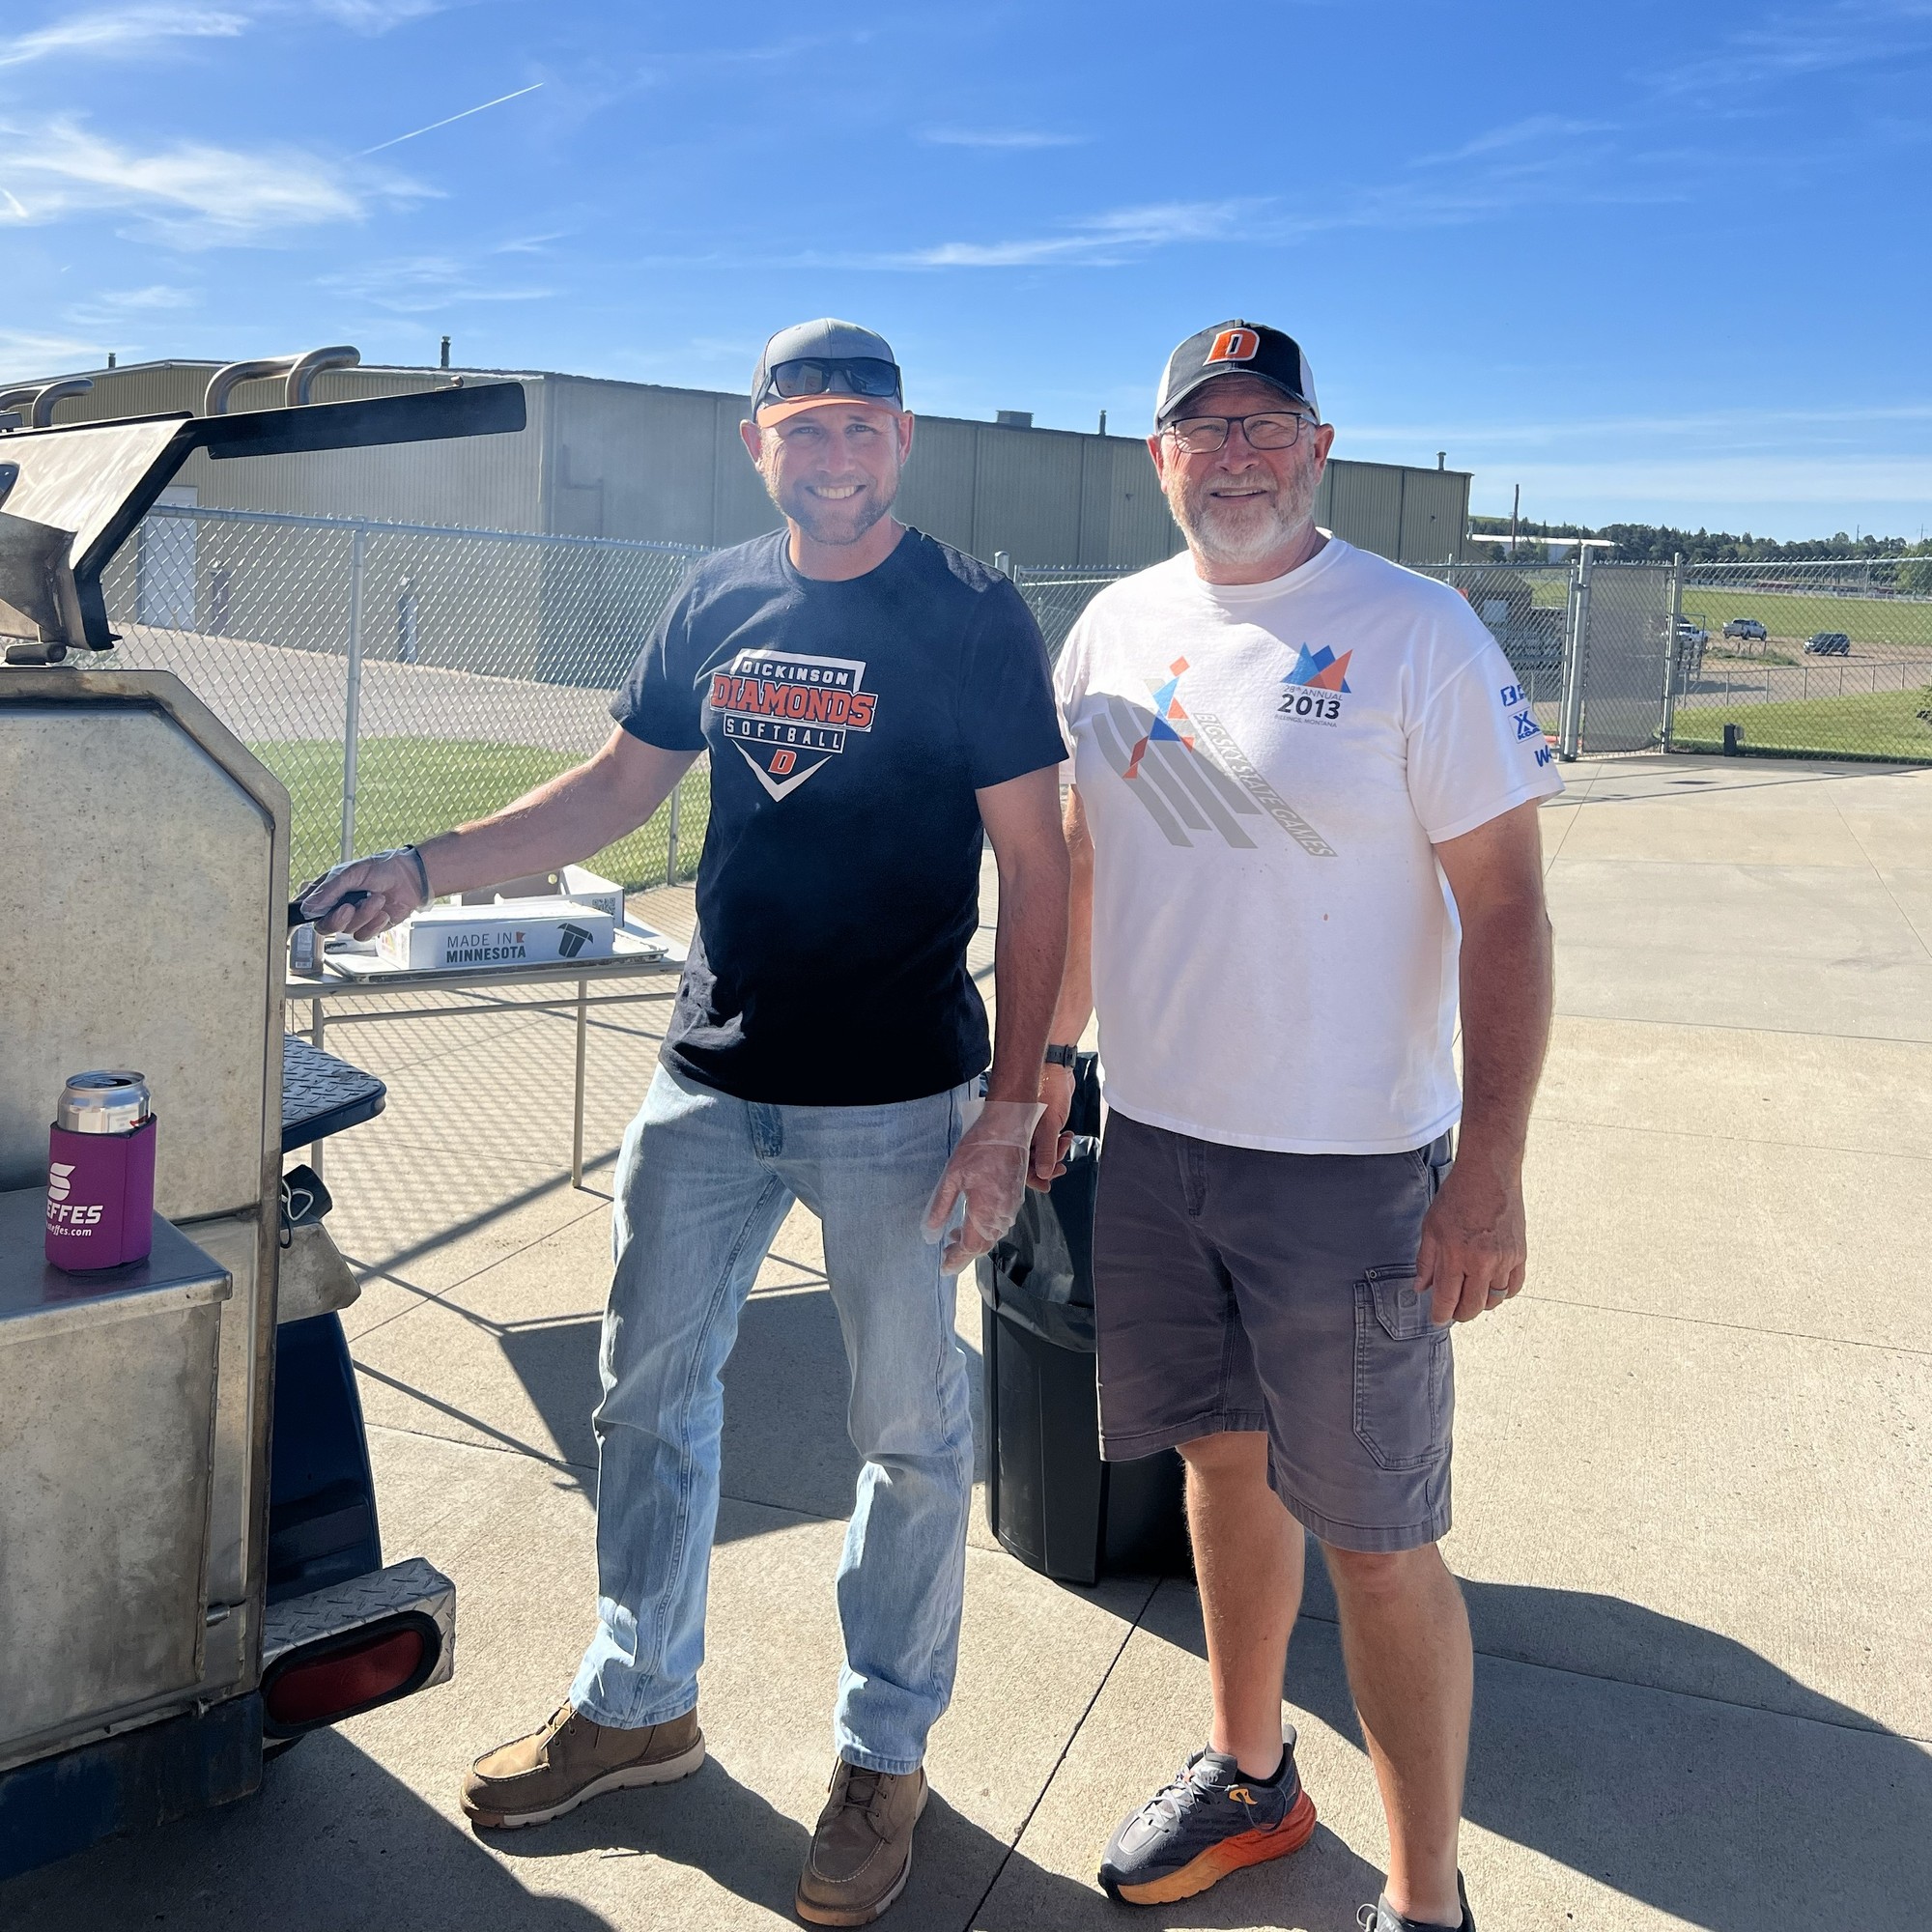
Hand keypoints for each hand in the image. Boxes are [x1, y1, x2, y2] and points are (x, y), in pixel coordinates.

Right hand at [297, 848, 430, 940]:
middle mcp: (338, 907)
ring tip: (377, 898)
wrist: (409, 877)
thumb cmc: (380, 869)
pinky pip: (364, 935)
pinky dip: (374, 923)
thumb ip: (329, 891)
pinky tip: (383, 911)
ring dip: (364, 915)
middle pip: (324, 927)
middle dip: (337, 919)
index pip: (307, 908)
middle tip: (349, 907)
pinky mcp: (370, 927)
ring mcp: (354, 918)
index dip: (307, 914)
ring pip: (347, 930)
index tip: (315, 913)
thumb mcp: (351, 874)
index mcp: (328, 892)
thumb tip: (308, 907)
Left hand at [922, 1099, 1043, 1275]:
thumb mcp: (952, 1177)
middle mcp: (1001, 1214)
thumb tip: (931, 1231)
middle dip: (963, 1254)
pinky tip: (971, 1221)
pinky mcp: (1015, 1197)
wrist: (1009, 1127)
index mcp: (985, 1211)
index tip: (944, 1268)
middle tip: (946, 1257)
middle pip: (983, 1245)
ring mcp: (1011, 1206)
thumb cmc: (980, 1148)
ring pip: (992, 1236)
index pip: (970, 1247)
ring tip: (953, 1239)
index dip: (956, 1260)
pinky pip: (1000, 1223)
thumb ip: (941, 1207)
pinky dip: (984, 1229)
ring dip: (974, 1242)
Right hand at [1029, 1061, 1075, 1190]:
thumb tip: (1045, 1175)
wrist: (1057, 1067)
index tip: (1047, 1185)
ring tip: (1065, 1141)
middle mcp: (1020, 1133)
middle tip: (1061, 1167)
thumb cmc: (1047, 1089)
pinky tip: (1066, 1135)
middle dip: (1048, 1164)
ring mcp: (1031, 1128)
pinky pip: (1048, 1140)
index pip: (1019, 1165)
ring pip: (1042, 1151)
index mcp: (1015, 1135)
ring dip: (1056, 1151)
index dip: (1033, 1177)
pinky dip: (1058, 1141)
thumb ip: (1047, 1151)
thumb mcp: (1049, 1125)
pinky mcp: (1042, 1122)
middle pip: (1031, 1161)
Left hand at [1415, 1150, 1526, 1324]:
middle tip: (1453, 1312)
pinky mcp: (1520, 1254)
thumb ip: (1426, 1261)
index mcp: (1455, 1255)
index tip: (1437, 1319)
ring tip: (1471, 1297)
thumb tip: (1421, 1288)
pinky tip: (1491, 1287)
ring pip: (1494, 1299)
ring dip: (1481, 1304)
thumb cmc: (1458, 1197)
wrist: (1489, 1175)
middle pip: (1472, 1306)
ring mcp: (1504, 1259)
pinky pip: (1514, 1287)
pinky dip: (1503, 1293)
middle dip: (1460, 1314)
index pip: (1447, 1298)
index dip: (1441, 1314)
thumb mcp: (1431, 1227)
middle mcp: (1481, 1262)